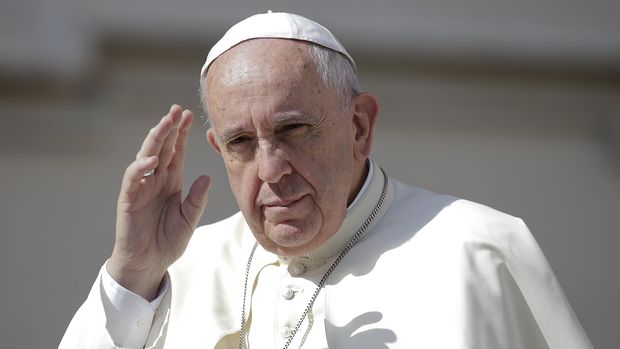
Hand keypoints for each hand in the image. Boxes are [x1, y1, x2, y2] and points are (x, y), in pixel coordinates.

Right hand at [108, 105, 210, 299]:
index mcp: (170, 181)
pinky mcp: (128, 199)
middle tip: (177, 109)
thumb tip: (207, 177)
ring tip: (165, 123)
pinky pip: (133, 179)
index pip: (176, 152)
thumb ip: (197, 199)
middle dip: (169, 128)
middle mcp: (155, 180)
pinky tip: (152, 159)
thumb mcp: (189, 219)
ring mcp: (140, 188)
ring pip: (146, 156)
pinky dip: (141, 168)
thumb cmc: (167, 241)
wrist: (149, 264)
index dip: (181, 134)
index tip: (190, 115)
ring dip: (154, 139)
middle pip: (161, 148)